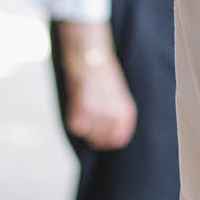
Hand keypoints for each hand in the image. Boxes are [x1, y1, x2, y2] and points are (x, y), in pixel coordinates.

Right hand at [57, 21, 135, 150]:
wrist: (90, 57)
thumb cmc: (104, 76)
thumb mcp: (118, 96)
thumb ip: (117, 116)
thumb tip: (112, 139)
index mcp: (125, 111)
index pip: (118, 139)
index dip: (108, 142)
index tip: (100, 139)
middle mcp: (113, 114)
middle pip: (101, 140)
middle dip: (94, 135)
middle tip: (89, 121)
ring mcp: (97, 113)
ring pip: (87, 134)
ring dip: (84, 125)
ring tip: (85, 107)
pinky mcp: (80, 110)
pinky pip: (75, 127)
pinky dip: (74, 120)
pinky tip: (77, 105)